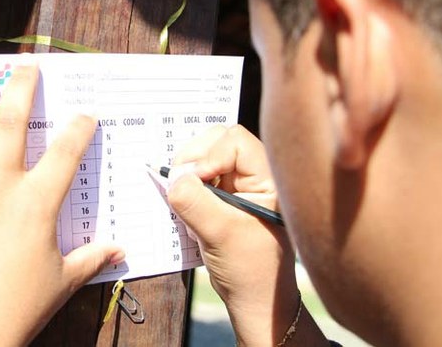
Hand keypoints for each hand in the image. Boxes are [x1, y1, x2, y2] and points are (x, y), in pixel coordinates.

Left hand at [0, 66, 123, 346]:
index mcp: (36, 205)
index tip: (85, 113)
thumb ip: (91, 259)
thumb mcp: (62, 283)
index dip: (79, 127)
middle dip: (21, 88)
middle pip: (10, 123)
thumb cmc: (16, 310)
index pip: (65, 152)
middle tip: (27, 66)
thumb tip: (120, 250)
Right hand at [167, 125, 324, 346]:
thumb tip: (172, 177)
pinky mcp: (224, 197)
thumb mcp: (220, 234)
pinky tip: (184, 204)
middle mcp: (255, 176)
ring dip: (188, 172)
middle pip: (218, 141)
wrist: (254, 300)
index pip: (234, 141)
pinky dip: (187, 185)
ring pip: (207, 157)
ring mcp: (239, 186)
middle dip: (194, 158)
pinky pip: (201, 177)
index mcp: (268, 179)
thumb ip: (195, 202)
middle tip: (178, 181)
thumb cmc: (250, 270)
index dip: (209, 155)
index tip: (195, 181)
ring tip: (182, 197)